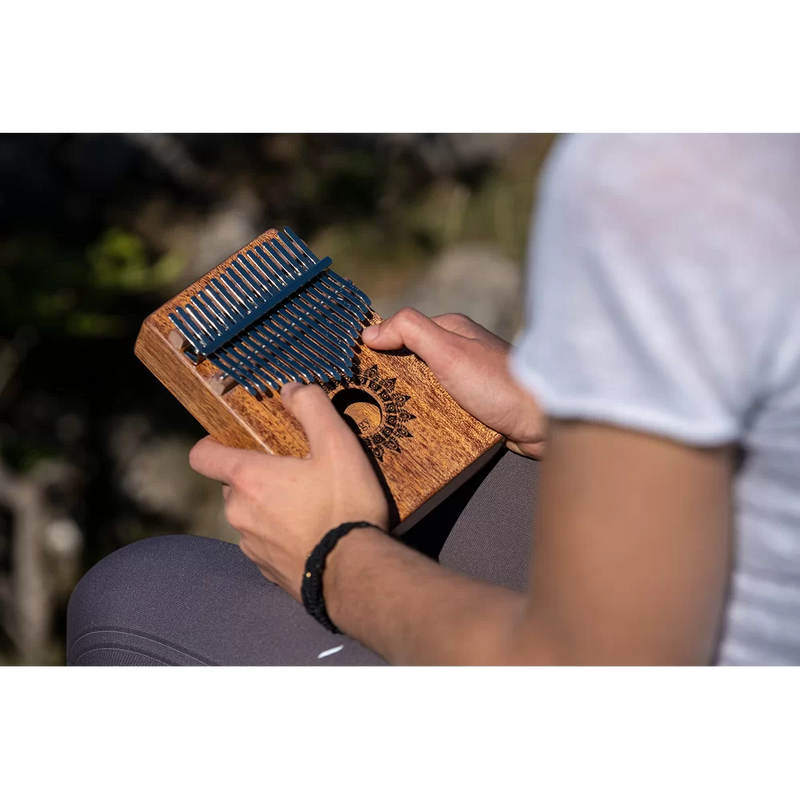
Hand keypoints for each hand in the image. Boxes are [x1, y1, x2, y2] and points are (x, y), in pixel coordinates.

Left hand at [188, 382, 389, 600]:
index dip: (214, 443)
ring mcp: (251, 546)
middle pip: (233, 484)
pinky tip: (315, 534)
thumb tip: (293, 387)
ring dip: (271, 507)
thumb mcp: (338, 445)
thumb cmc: (345, 507)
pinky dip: (283, 535)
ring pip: (251, 515)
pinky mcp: (267, 571)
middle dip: (258, 475)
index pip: (203, 455)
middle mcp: (239, 513)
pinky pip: (267, 543)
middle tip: (296, 471)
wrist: (356, 574)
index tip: (237, 441)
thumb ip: (312, 408)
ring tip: (311, 505)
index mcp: (248, 479)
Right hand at [362, 308, 544, 457]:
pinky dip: (427, 421)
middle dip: (389, 381)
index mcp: (451, 330)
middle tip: (364, 403)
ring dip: (407, 405)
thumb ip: (411, 331)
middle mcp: (458, 352)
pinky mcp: (473, 407)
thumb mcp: (449, 351)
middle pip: (409, 364)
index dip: (376, 349)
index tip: (354, 370)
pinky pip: (440, 412)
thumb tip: (370, 332)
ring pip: (422, 391)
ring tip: (384, 423)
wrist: (545, 423)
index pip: (400, 333)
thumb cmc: (498, 384)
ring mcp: (466, 381)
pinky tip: (414, 432)